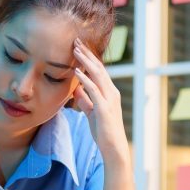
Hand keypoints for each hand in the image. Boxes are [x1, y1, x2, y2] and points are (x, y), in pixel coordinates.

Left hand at [72, 37, 129, 163]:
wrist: (113, 148)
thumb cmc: (103, 131)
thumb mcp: (91, 112)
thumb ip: (85, 99)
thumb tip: (75, 88)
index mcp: (109, 92)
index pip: (99, 71)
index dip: (89, 58)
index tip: (78, 47)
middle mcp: (112, 92)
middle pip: (99, 68)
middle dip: (87, 54)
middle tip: (76, 41)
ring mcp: (109, 99)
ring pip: (98, 75)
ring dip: (86, 62)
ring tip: (75, 50)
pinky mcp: (105, 108)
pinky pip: (94, 90)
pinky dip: (85, 79)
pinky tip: (77, 72)